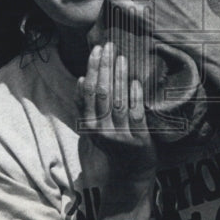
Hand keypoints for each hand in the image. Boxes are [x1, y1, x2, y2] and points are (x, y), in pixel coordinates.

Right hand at [76, 42, 155, 185]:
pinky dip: (135, 95)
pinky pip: (136, 113)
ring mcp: (120, 135)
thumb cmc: (112, 145)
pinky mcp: (138, 139)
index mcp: (88, 124)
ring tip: (121, 57)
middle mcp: (101, 130)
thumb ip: (85, 105)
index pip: (88, 91)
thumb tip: (81, 79)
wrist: (130, 173)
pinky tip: (135, 81)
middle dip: (104, 66)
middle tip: (109, 46)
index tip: (97, 50)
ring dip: (119, 76)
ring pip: (118, 100)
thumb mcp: (93, 126)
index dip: (92, 69)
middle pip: (102, 92)